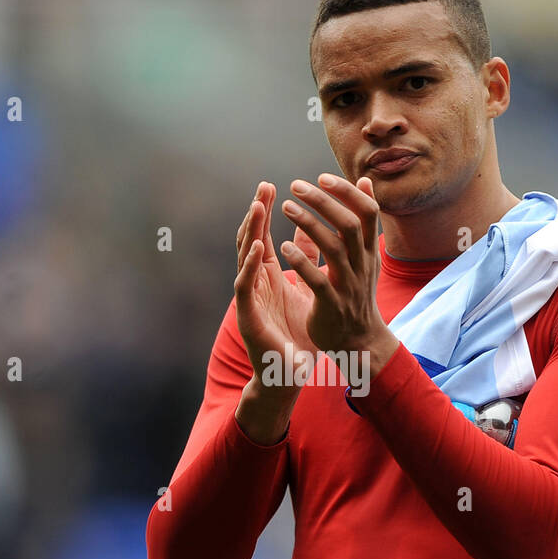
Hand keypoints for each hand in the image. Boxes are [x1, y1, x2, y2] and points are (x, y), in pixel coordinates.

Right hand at [234, 181, 322, 383]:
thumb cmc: (297, 333)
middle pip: (251, 240)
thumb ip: (307, 259)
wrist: (291, 372)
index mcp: (269, 275)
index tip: (271, 186)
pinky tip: (256, 247)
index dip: (266, 212)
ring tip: (258, 207)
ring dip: (250, 231)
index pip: (264, 236)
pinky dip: (248, 265)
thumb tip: (313, 229)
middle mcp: (255, 282)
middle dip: (256, 213)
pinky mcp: (247, 315)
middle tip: (263, 187)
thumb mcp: (307, 288)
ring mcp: (249, 297)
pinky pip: (244, 285)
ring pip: (244, 257)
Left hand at [279, 174, 398, 373]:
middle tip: (296, 185)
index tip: (322, 177)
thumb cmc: (356, 293)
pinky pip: (317, 281)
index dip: (347, 192)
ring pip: (333, 249)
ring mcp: (348, 286)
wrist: (359, 342)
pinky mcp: (332, 306)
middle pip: (348, 225)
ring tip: (285, 207)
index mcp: (369, 252)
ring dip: (308, 224)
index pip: (368, 212)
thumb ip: (362, 220)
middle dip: (323, 201)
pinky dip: (301, 262)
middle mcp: (362, 266)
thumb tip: (365, 180)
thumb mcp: (364, 255)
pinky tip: (283, 248)